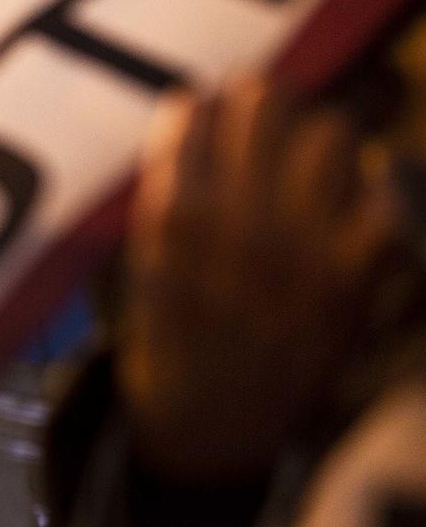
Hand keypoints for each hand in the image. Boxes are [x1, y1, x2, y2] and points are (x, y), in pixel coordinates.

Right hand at [120, 77, 399, 484]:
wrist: (212, 424)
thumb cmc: (170, 335)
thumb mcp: (142, 259)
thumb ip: (166, 186)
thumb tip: (194, 108)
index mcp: (176, 216)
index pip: (195, 111)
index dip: (202, 107)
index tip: (205, 112)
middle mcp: (242, 221)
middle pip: (267, 102)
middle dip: (261, 103)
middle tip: (259, 117)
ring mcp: (305, 244)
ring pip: (332, 133)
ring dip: (316, 138)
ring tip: (305, 160)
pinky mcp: (356, 273)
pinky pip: (384, 194)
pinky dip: (371, 191)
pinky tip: (348, 202)